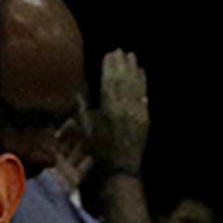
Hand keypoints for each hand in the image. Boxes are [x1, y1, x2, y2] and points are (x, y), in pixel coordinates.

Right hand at [89, 48, 149, 175]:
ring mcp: (136, 114)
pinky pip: (143, 96)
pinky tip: (142, 74)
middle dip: (122, 64)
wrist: (118, 172)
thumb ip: (82, 110)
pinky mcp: (144, 120)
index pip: (109, 82)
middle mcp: (124, 109)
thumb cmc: (97, 154)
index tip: (109, 54)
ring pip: (135, 86)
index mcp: (108, 110)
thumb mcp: (85, 131)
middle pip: (123, 81)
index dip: (110, 67)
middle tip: (121, 51)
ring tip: (132, 57)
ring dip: (134, 70)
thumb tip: (77, 93)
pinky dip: (142, 84)